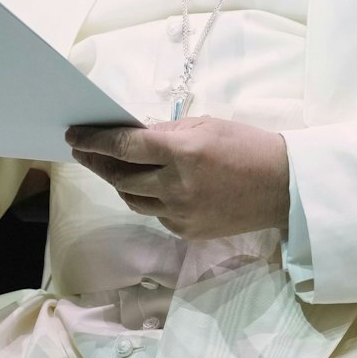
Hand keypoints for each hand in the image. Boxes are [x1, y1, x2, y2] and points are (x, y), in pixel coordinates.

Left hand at [66, 117, 289, 239]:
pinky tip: (147, 186)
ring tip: (110, 167)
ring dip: (118, 182)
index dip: (94, 141)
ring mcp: (181, 213)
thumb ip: (166, 133)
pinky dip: (146, 199)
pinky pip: (155, 215)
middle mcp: (176, 186)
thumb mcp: (205, 125)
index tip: (74, 136)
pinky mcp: (187, 232)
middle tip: (82, 151)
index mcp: (181, 153)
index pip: (123, 147)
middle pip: (120, 177)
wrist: (282, 187)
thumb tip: (133, 136)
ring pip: (133, 199)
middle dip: (97, 162)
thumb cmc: (246, 147)